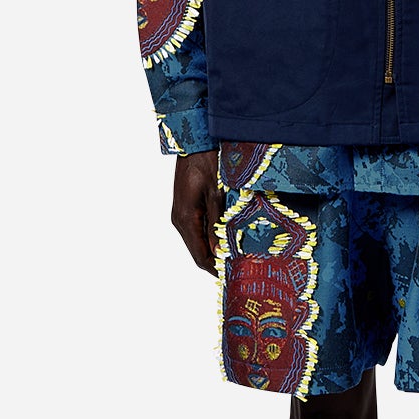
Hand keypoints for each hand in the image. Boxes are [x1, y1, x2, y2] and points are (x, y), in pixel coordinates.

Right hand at [170, 149, 224, 273]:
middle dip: (216, 262)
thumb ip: (217, 224)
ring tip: (235, 255)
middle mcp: (179, 219)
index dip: (215, 269)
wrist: (194, 142)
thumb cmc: (207, 163)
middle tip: (238, 268)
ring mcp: (180, 214)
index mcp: (186, 219)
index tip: (232, 276)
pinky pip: (197, 229)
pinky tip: (225, 237)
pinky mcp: (185, 208)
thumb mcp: (217, 194)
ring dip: (213, 250)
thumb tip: (219, 252)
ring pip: (197, 241)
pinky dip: (209, 237)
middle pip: (198, 251)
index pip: (200, 256)